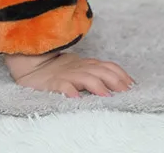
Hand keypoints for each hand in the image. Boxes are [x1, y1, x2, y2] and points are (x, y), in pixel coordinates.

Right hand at [5, 51, 133, 97]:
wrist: (32, 65)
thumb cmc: (59, 71)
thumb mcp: (80, 69)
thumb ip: (95, 73)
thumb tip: (119, 84)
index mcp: (86, 64)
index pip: (108, 66)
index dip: (121, 74)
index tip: (132, 86)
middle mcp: (79, 67)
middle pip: (100, 71)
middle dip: (114, 80)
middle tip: (125, 92)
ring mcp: (66, 74)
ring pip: (84, 77)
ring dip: (97, 86)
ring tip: (106, 96)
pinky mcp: (52, 83)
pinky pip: (62, 85)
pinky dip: (70, 91)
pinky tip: (76, 98)